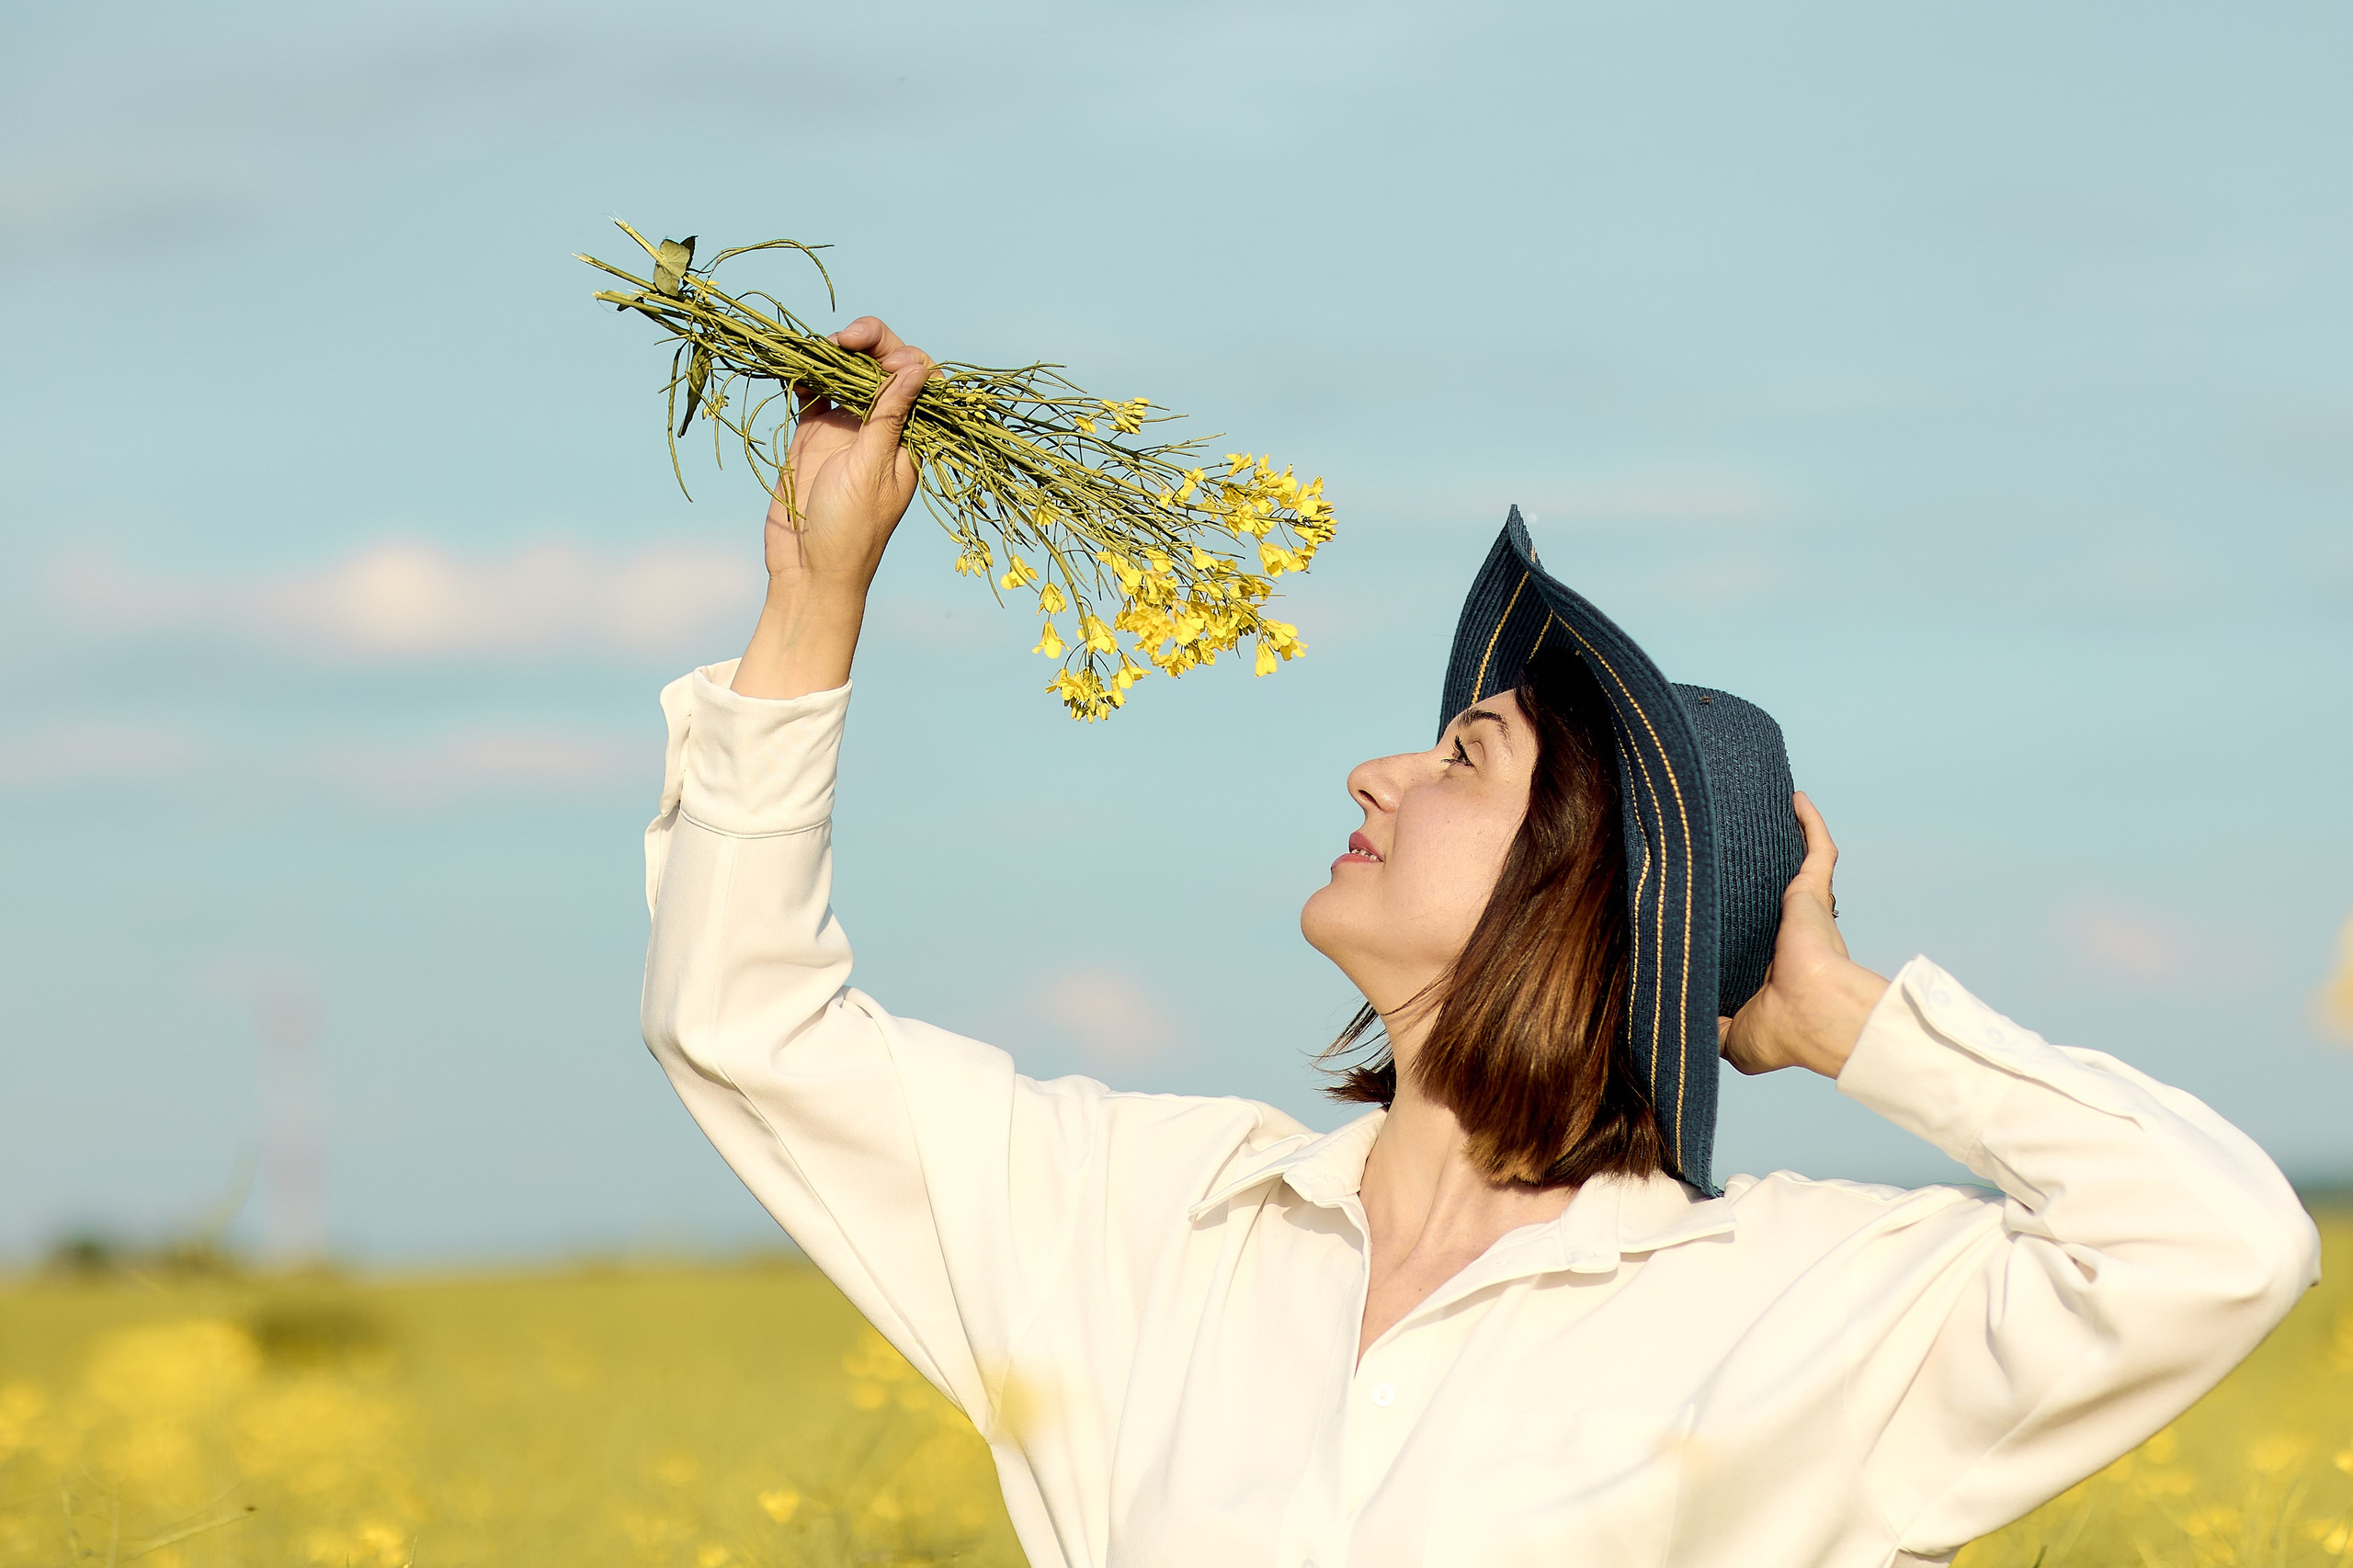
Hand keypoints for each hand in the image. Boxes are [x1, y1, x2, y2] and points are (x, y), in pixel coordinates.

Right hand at [733, 316, 933, 697]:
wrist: (808, 571)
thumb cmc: (849, 530)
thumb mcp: (871, 468)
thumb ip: (889, 415)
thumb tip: (918, 367)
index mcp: (908, 435)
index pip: (915, 377)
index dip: (896, 353)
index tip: (870, 351)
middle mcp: (881, 427)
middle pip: (879, 366)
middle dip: (864, 343)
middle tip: (839, 340)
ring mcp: (845, 429)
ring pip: (845, 374)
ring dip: (832, 354)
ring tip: (813, 347)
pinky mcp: (812, 435)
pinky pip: (812, 394)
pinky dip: (804, 374)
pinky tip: (794, 366)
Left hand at [1716, 791, 1888, 1078]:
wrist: (1813, 1014)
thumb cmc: (1780, 1030)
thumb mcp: (1731, 1037)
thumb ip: (1707, 1026)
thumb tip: (1679, 1021)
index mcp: (1773, 967)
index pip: (1751, 936)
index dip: (1736, 923)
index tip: (1711, 908)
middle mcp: (1790, 937)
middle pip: (1771, 894)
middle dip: (1756, 871)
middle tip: (1727, 848)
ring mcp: (1806, 912)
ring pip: (1794, 865)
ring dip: (1784, 839)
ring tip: (1757, 814)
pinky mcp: (1812, 892)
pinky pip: (1817, 849)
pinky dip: (1810, 822)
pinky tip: (1795, 799)